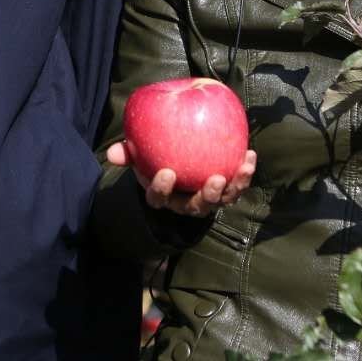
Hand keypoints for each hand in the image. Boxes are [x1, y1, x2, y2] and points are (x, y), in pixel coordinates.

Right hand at [106, 141, 256, 217]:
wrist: (177, 168)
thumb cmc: (155, 161)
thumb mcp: (139, 158)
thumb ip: (127, 154)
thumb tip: (112, 153)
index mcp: (164, 197)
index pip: (160, 199)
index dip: (162, 189)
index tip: (166, 172)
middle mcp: (186, 204)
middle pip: (197, 207)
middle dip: (207, 196)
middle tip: (214, 179)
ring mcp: (207, 200)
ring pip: (222, 200)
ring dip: (234, 186)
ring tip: (243, 167)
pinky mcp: (224, 192)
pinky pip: (235, 185)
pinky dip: (244, 173)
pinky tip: (249, 154)